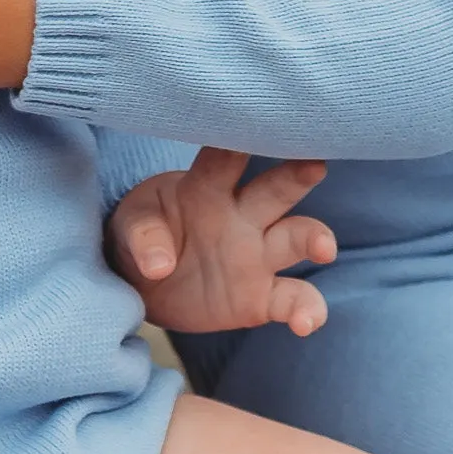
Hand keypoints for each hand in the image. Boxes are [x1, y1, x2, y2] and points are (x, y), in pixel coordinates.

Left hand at [108, 149, 335, 336]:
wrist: (144, 283)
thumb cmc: (142, 234)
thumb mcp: (129, 225)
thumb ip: (142, 235)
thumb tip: (158, 264)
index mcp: (206, 187)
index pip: (223, 161)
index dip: (236, 145)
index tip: (252, 131)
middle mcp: (241, 214)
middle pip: (275, 190)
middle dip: (296, 177)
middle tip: (314, 165)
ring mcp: (257, 254)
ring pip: (297, 237)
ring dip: (314, 239)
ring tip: (323, 248)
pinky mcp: (261, 296)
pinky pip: (293, 299)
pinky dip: (306, 310)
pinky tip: (306, 322)